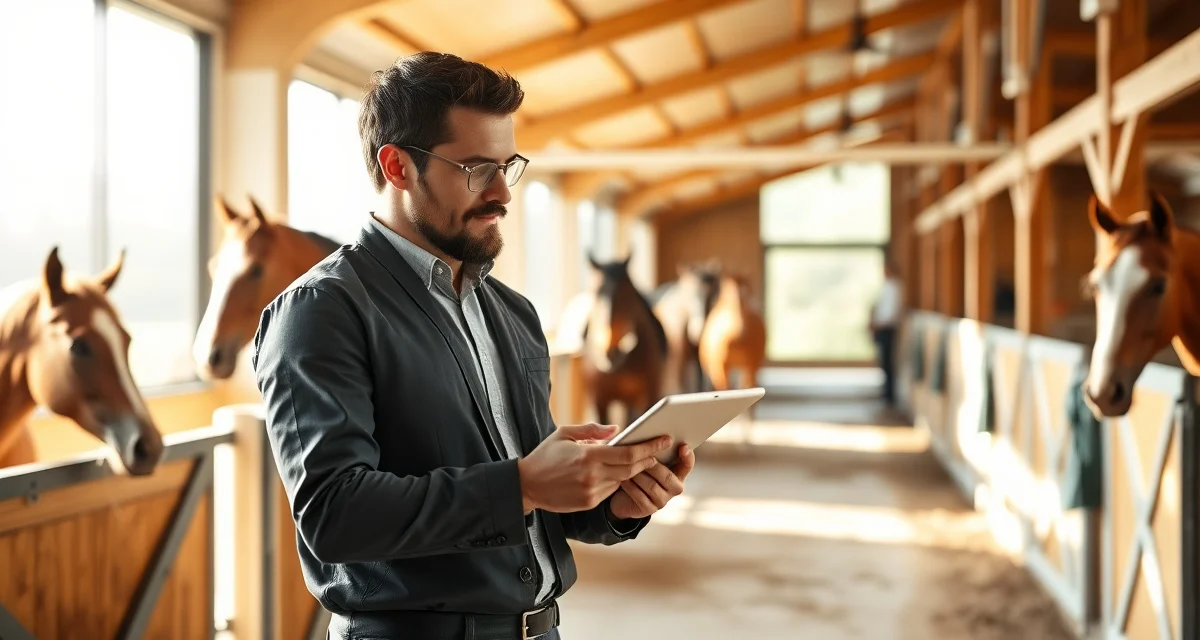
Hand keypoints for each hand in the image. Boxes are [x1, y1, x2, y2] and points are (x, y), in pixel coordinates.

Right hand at [517, 423, 672, 514]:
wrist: (526, 485)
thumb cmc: (545, 456)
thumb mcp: (565, 434)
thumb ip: (592, 430)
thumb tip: (617, 430)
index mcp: (588, 456)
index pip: (629, 453)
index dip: (650, 447)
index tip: (664, 439)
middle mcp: (593, 476)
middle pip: (632, 469)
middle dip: (649, 458)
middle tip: (660, 448)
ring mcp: (591, 492)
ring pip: (622, 480)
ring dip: (633, 470)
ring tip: (642, 458)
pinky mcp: (589, 503)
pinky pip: (610, 490)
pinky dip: (616, 480)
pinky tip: (617, 472)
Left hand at [608, 444, 695, 519]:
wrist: (622, 495)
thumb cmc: (636, 471)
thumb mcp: (646, 460)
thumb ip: (653, 451)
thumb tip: (650, 438)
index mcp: (677, 474)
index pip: (687, 465)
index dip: (687, 457)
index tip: (683, 446)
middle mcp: (673, 488)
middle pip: (668, 476)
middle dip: (653, 465)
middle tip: (641, 456)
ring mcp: (662, 501)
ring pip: (652, 487)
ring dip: (639, 475)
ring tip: (627, 467)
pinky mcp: (649, 510)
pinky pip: (640, 497)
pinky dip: (631, 487)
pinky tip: (623, 480)